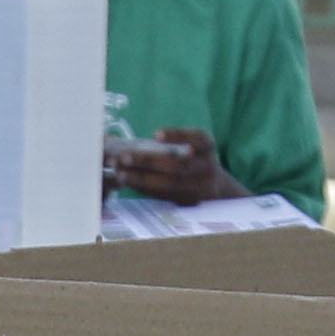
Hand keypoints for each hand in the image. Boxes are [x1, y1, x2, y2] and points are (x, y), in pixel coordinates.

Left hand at [105, 129, 237, 203]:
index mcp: (208, 147)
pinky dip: (145, 189)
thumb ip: (172, 140)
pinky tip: (129, 182)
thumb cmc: (194, 159)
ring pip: (170, 183)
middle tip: (123, 157)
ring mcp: (201, 187)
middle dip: (148, 160)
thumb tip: (120, 138)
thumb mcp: (192, 144)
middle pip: (178, 164)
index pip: (198, 138)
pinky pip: (165, 195)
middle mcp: (208, 167)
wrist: (214, 186)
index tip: (156, 134)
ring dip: (142, 178)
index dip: (178, 135)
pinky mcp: (189, 201)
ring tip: (120, 173)